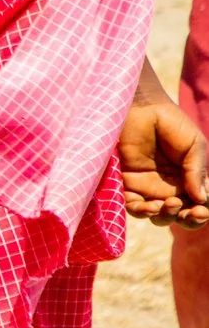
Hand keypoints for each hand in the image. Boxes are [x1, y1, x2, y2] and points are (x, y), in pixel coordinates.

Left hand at [120, 99, 208, 227]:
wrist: (141, 107)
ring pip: (157, 215)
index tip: (200, 210)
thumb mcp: (194, 145)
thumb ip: (197, 171)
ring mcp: (147, 186)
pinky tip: (150, 206)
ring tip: (168, 204)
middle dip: (186, 220)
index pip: (197, 206)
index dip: (200, 214)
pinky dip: (142, 211)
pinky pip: (133, 205)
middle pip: (179, 216)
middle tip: (188, 212)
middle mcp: (169, 187)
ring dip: (165, 217)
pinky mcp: (126, 182)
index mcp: (189, 180)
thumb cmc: (171, 122)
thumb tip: (202, 199)